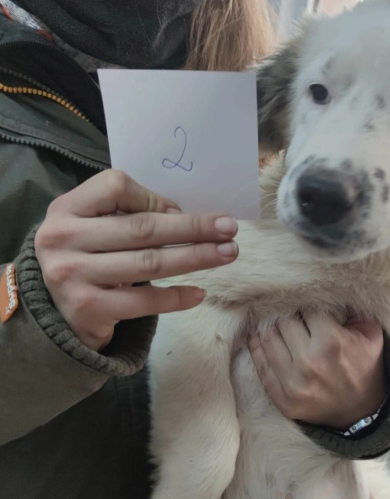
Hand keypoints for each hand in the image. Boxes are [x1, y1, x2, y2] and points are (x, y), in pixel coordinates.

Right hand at [35, 170, 238, 350]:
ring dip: (194, 257)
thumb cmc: (82, 258)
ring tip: (227, 253)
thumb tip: (182, 215)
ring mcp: (73, 275)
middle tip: (230, 228)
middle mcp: (64, 239)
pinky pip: (143, 302)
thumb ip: (126, 214)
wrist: (51, 311)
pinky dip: (175, 297)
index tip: (181, 210)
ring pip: (148, 264)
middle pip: (142, 228)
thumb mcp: (90, 226)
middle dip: (192, 228)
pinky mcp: (89, 309)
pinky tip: (199, 292)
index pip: (116, 187)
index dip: (154, 197)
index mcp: (66, 208)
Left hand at [248, 312, 385, 429]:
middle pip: (283, 323)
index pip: (306, 310)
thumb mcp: (371, 334)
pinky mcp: (283, 400)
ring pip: (267, 340)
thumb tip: (330, 289)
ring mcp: (294, 384)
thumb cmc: (366, 367)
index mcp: (332, 342)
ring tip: (273, 323)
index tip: (306, 308)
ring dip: (269, 328)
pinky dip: (257, 348)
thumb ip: (353, 309)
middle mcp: (310, 362)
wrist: (362, 412)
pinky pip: (261, 367)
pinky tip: (257, 337)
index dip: (307, 306)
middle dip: (288, 316)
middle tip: (290, 315)